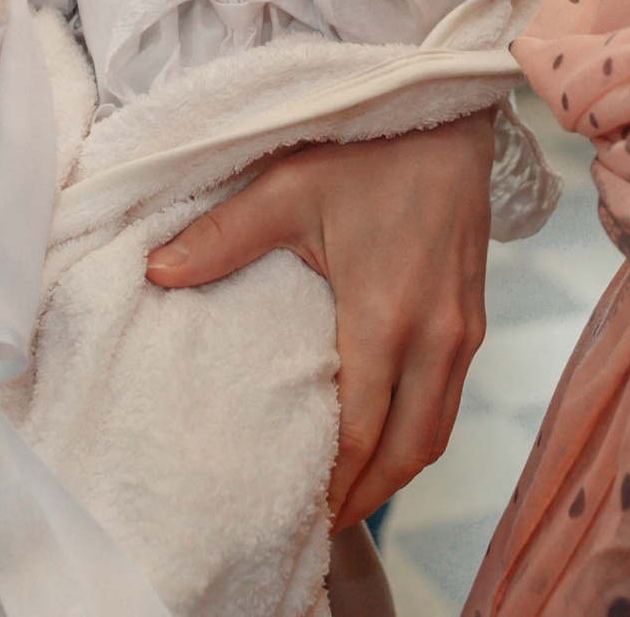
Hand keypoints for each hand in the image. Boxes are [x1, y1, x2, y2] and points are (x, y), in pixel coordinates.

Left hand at [146, 110, 493, 528]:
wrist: (450, 107)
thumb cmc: (371, 144)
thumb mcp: (286, 187)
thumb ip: (221, 239)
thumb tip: (154, 274)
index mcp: (387, 318)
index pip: (364, 431)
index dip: (335, 483)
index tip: (300, 513)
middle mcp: (436, 336)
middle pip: (411, 450)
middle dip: (370, 496)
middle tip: (323, 523)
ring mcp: (464, 328)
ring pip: (439, 429)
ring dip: (400, 468)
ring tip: (353, 493)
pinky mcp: (474, 313)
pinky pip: (452, 396)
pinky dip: (421, 429)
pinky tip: (389, 430)